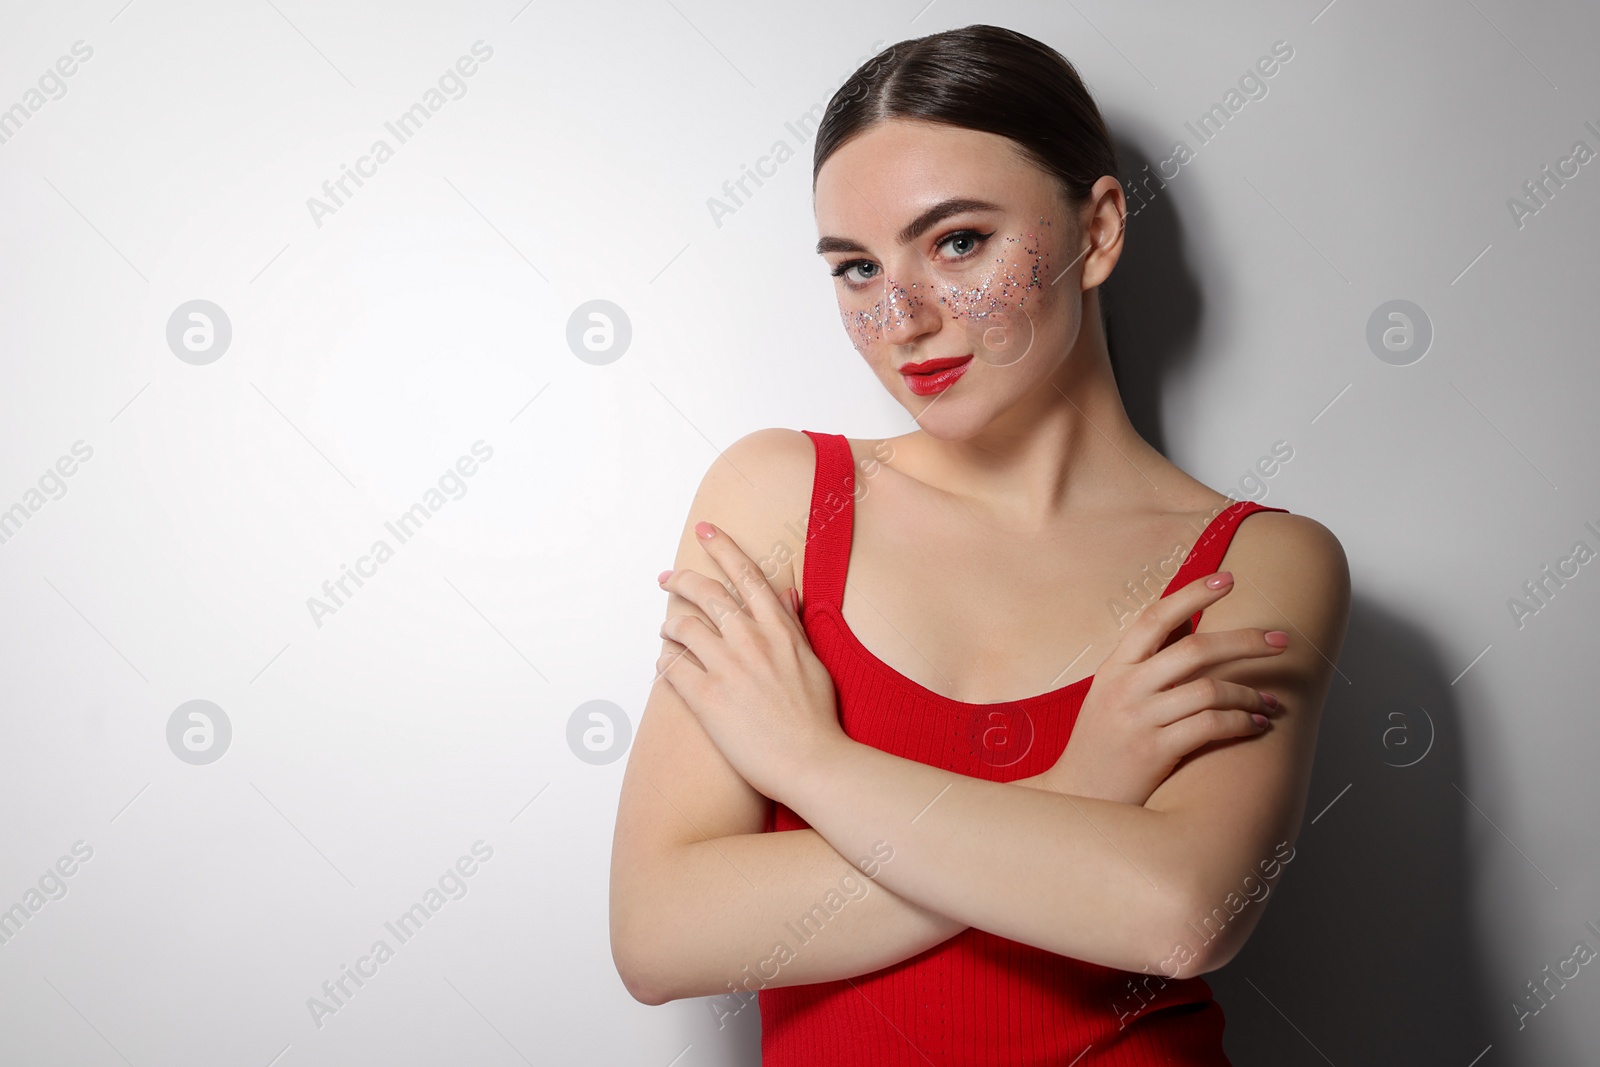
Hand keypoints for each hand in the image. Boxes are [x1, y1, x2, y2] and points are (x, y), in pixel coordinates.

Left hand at [655, 520, 844, 801]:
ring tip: (666, 631)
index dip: (723, 547)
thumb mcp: (813, 662)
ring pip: (681, 627)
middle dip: (680, 580)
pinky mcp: (706, 698)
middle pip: (704, 593)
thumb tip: (786, 592)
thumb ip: (792, 625)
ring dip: (669, 625)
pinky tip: (666, 666)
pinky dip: (664, 662)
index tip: (706, 530)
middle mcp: (750, 640)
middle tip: (666, 578)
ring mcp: (726, 667)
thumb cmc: (817, 718)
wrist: (812, 762)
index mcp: (778, 629)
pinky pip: (670, 668)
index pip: (746, 575)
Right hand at [1028, 571, 1288, 805]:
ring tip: (1271, 700)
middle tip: (1280, 640)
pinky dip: (1241, 722)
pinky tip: (1256, 724)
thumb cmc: (1102, 745)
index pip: (1155, 617)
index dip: (1193, 593)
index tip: (1227, 579)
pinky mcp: (1154, 752)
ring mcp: (1139, 719)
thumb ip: (1144, 664)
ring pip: (1209, 690)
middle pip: (1194, 650)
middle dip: (1245, 641)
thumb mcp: (1109, 695)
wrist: (1077, 797)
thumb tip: (1187, 627)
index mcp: (1113, 667)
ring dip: (1250, 692)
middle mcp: (1125, 687)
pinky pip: (1210, 727)